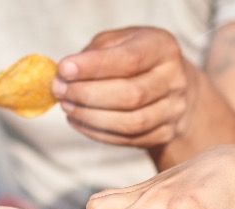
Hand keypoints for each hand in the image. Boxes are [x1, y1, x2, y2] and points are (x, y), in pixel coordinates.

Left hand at [52, 27, 201, 147]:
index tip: (63, 69)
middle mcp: (174, 80)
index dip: (95, 66)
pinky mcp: (165, 134)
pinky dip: (98, 133)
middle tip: (60, 91)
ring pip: (130, 123)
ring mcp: (173, 110)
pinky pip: (128, 140)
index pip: (130, 59)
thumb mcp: (118, 42)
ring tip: (67, 107)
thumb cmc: (135, 59)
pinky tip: (79, 121)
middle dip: (88, 94)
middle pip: (131, 95)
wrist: (170, 86)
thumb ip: (94, 53)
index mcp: (163, 48)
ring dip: (91, 117)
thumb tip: (64, 74)